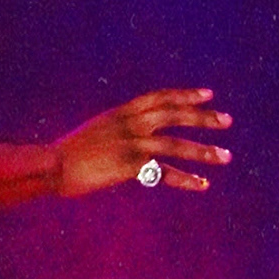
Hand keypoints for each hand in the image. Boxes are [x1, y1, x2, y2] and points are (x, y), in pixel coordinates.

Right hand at [53, 89, 232, 194]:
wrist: (51, 165)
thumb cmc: (67, 154)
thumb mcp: (96, 132)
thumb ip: (117, 130)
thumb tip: (131, 135)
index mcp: (121, 112)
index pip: (160, 97)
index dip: (185, 95)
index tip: (208, 94)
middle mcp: (129, 123)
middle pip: (174, 114)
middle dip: (203, 117)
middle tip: (227, 120)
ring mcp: (130, 143)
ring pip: (176, 144)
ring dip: (203, 151)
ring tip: (226, 156)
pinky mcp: (129, 165)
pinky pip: (164, 173)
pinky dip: (186, 179)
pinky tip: (203, 184)